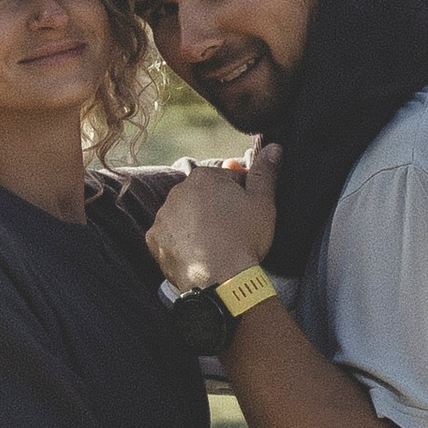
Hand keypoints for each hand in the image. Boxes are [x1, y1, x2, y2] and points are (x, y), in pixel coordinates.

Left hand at [148, 145, 277, 290]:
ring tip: (214, 245)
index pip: (226, 179)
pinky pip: (169, 237)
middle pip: (202, 196)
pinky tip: (198, 254)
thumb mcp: (263, 202)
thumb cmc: (244, 238)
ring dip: (195, 225)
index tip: (246, 215)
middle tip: (231, 231)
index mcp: (204, 177)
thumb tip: (273, 147)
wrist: (222, 279)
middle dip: (215, 209)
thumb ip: (265, 172)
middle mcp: (177, 191)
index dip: (240, 196)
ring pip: (184, 216)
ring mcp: (163, 217)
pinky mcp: (154, 240)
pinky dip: (181, 243)